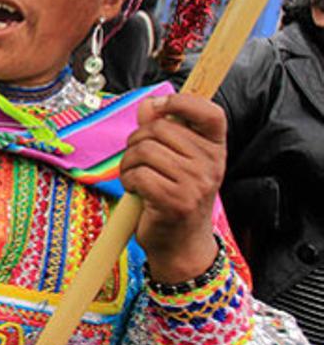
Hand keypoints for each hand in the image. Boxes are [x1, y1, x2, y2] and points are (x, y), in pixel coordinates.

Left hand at [119, 94, 226, 282]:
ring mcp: (196, 184)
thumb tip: (148, 104)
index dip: (182, 100)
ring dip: (128, 163)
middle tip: (139, 161)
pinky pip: (139, 174)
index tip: (160, 106)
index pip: (211, 112)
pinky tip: (136, 191)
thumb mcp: (176, 160)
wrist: (181, 244)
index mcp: (215, 149)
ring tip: (136, 177)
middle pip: (160, 128)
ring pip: (144, 150)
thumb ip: (162, 129)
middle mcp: (211, 164)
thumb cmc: (174, 196)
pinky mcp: (176, 201)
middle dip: (137, 141)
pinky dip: (128, 180)